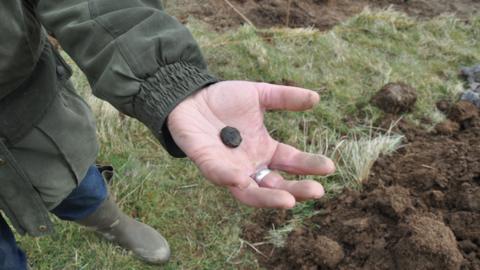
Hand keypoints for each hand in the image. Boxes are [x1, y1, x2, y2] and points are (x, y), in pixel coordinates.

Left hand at [167, 81, 334, 208]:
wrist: (190, 96)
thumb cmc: (224, 99)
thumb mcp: (259, 95)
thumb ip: (285, 98)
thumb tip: (316, 98)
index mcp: (264, 149)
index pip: (291, 163)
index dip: (309, 166)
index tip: (329, 167)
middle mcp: (250, 164)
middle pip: (276, 184)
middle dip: (297, 189)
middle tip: (317, 191)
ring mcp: (229, 168)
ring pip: (251, 192)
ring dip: (269, 198)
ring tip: (290, 201)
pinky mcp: (207, 163)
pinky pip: (218, 175)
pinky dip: (229, 178)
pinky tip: (243, 180)